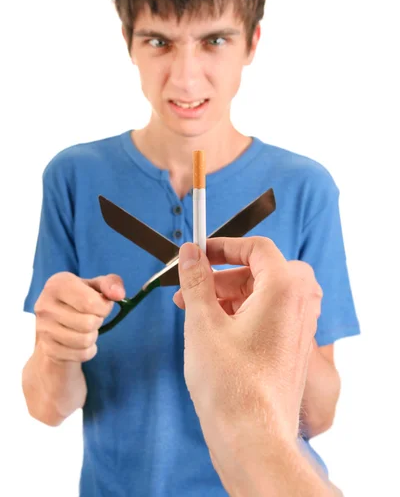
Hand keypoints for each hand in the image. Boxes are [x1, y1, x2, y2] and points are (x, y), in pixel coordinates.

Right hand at [34, 272, 124, 363]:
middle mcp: (45, 305)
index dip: (104, 307)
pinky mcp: (47, 349)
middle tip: (93, 316)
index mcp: (57, 284)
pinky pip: (80, 355)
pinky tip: (81, 342)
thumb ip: (112, 283)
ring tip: (87, 328)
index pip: (90, 302)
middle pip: (88, 323)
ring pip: (84, 341)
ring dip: (93, 336)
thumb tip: (119, 294)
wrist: (57, 322)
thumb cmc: (80, 299)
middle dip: (98, 321)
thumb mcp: (96, 285)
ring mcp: (43, 329)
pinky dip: (88, 350)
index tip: (102, 305)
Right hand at [174, 237, 322, 441]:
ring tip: (193, 312)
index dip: (225, 246)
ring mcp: (299, 328)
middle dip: (221, 277)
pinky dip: (241, 314)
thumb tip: (191, 251)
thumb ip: (197, 280)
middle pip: (259, 271)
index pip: (258, 248)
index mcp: (285, 289)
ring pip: (262, 294)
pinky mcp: (292, 348)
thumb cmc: (230, 384)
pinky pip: (268, 316)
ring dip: (227, 296)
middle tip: (190, 288)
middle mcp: (300, 305)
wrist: (253, 439)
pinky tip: (212, 330)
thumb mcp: (203, 322)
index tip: (200, 252)